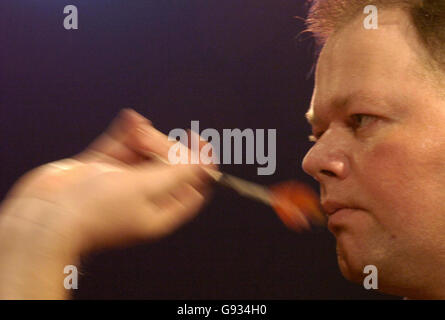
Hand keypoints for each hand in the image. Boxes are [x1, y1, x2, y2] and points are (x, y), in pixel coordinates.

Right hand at [0, 109, 214, 253]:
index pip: (192, 187)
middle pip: (169, 166)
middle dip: (164, 148)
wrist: (46, 214)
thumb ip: (178, 174)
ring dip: (144, 137)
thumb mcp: (147, 189)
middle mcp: (144, 197)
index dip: (200, 165)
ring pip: (145, 153)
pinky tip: (131, 119)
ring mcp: (122, 182)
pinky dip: (127, 133)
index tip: (200, 141)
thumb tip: (205, 164)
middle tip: (150, 141)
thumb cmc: (96, 210)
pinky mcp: (102, 168)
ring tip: (136, 130)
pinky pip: (121, 147)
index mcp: (161, 211)